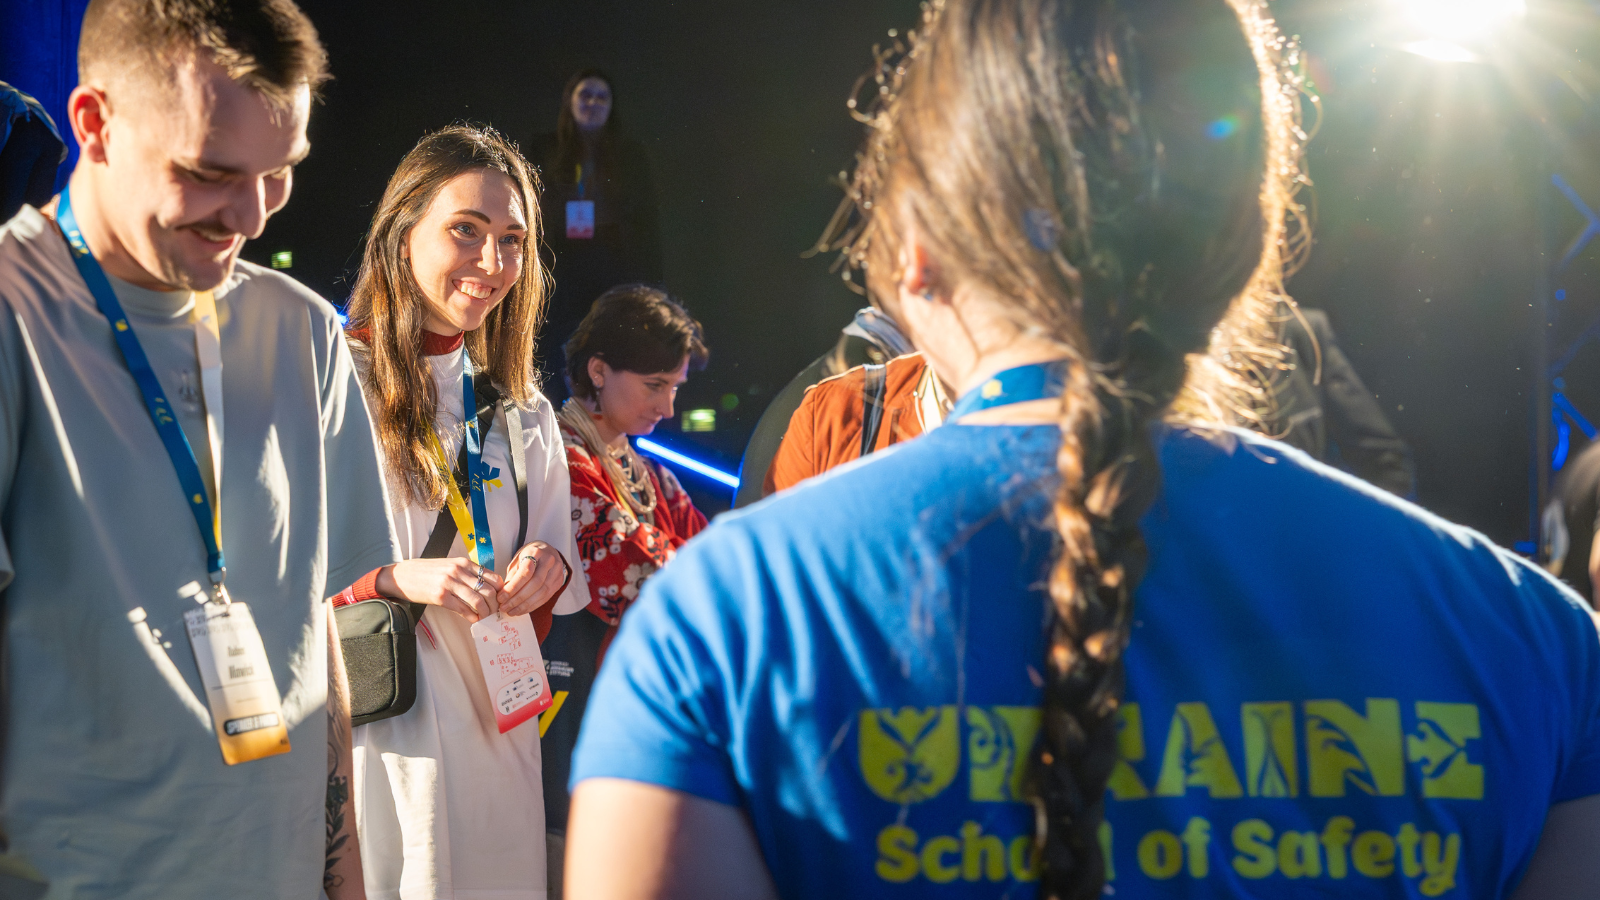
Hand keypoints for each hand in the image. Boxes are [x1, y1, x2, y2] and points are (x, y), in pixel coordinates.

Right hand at [376, 557, 502, 622]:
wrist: (401, 576)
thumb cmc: (426, 572)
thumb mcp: (449, 565)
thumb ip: (467, 573)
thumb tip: (486, 588)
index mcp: (463, 563)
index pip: (493, 577)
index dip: (500, 592)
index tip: (499, 601)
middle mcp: (458, 571)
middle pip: (488, 590)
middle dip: (495, 605)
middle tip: (495, 613)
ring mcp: (449, 583)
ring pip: (478, 600)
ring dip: (484, 613)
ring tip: (484, 618)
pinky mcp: (440, 596)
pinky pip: (462, 609)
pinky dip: (471, 616)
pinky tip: (473, 620)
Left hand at [498, 542, 569, 616]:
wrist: (546, 552)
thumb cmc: (528, 556)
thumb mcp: (517, 561)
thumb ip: (512, 576)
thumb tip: (504, 596)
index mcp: (536, 552)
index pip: (525, 572)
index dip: (513, 587)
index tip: (501, 598)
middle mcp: (549, 561)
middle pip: (535, 584)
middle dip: (518, 599)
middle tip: (505, 607)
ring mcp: (556, 572)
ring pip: (542, 593)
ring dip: (525, 605)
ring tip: (511, 611)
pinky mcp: (559, 582)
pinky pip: (546, 597)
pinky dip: (532, 606)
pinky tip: (522, 610)